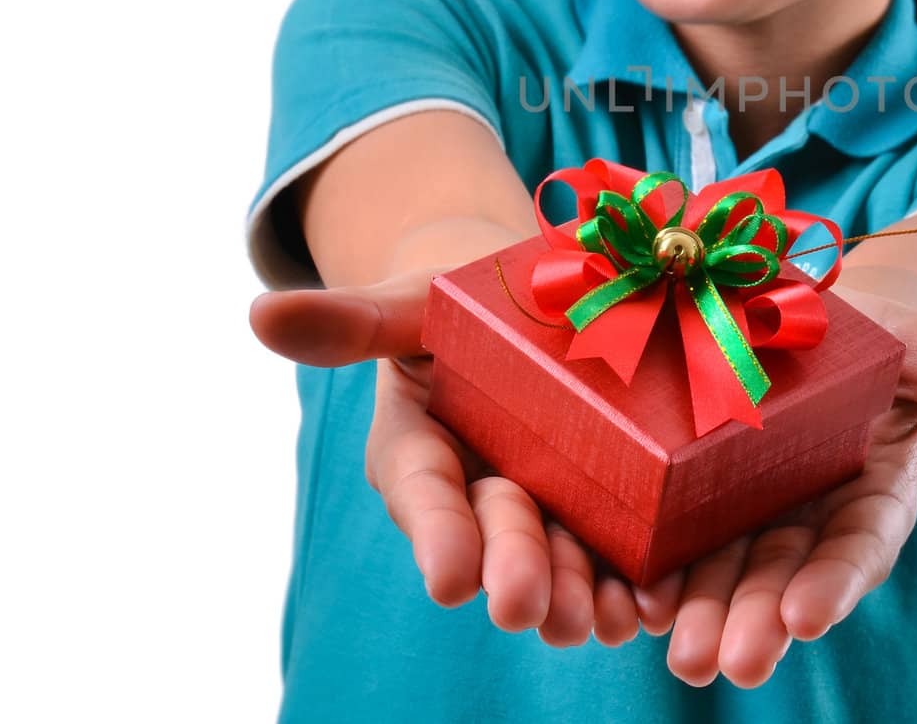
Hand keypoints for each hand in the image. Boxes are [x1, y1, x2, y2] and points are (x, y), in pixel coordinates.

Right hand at [248, 271, 672, 646]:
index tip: (449, 578)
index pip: (423, 494)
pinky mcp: (603, 501)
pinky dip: (636, 578)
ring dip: (577, 593)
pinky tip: (656, 602)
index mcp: (419, 450)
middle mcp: (477, 489)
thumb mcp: (407, 302)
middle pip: (496, 536)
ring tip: (601, 620)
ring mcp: (542, 500)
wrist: (524, 296)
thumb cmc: (450, 303)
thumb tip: (260, 314)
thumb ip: (350, 319)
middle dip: (514, 572)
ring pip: (558, 556)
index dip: (438, 535)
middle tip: (529, 610)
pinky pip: (618, 547)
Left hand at [635, 290, 916, 688]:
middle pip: (783, 576)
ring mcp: (751, 508)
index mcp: (870, 491)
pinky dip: (656, 572)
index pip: (856, 545)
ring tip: (678, 654)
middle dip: (756, 619)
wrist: (819, 321)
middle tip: (727, 664)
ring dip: (701, 612)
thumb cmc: (889, 343)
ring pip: (725, 570)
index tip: (810, 615)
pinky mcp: (697, 492)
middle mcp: (808, 514)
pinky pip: (673, 536)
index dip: (835, 581)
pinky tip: (632, 601)